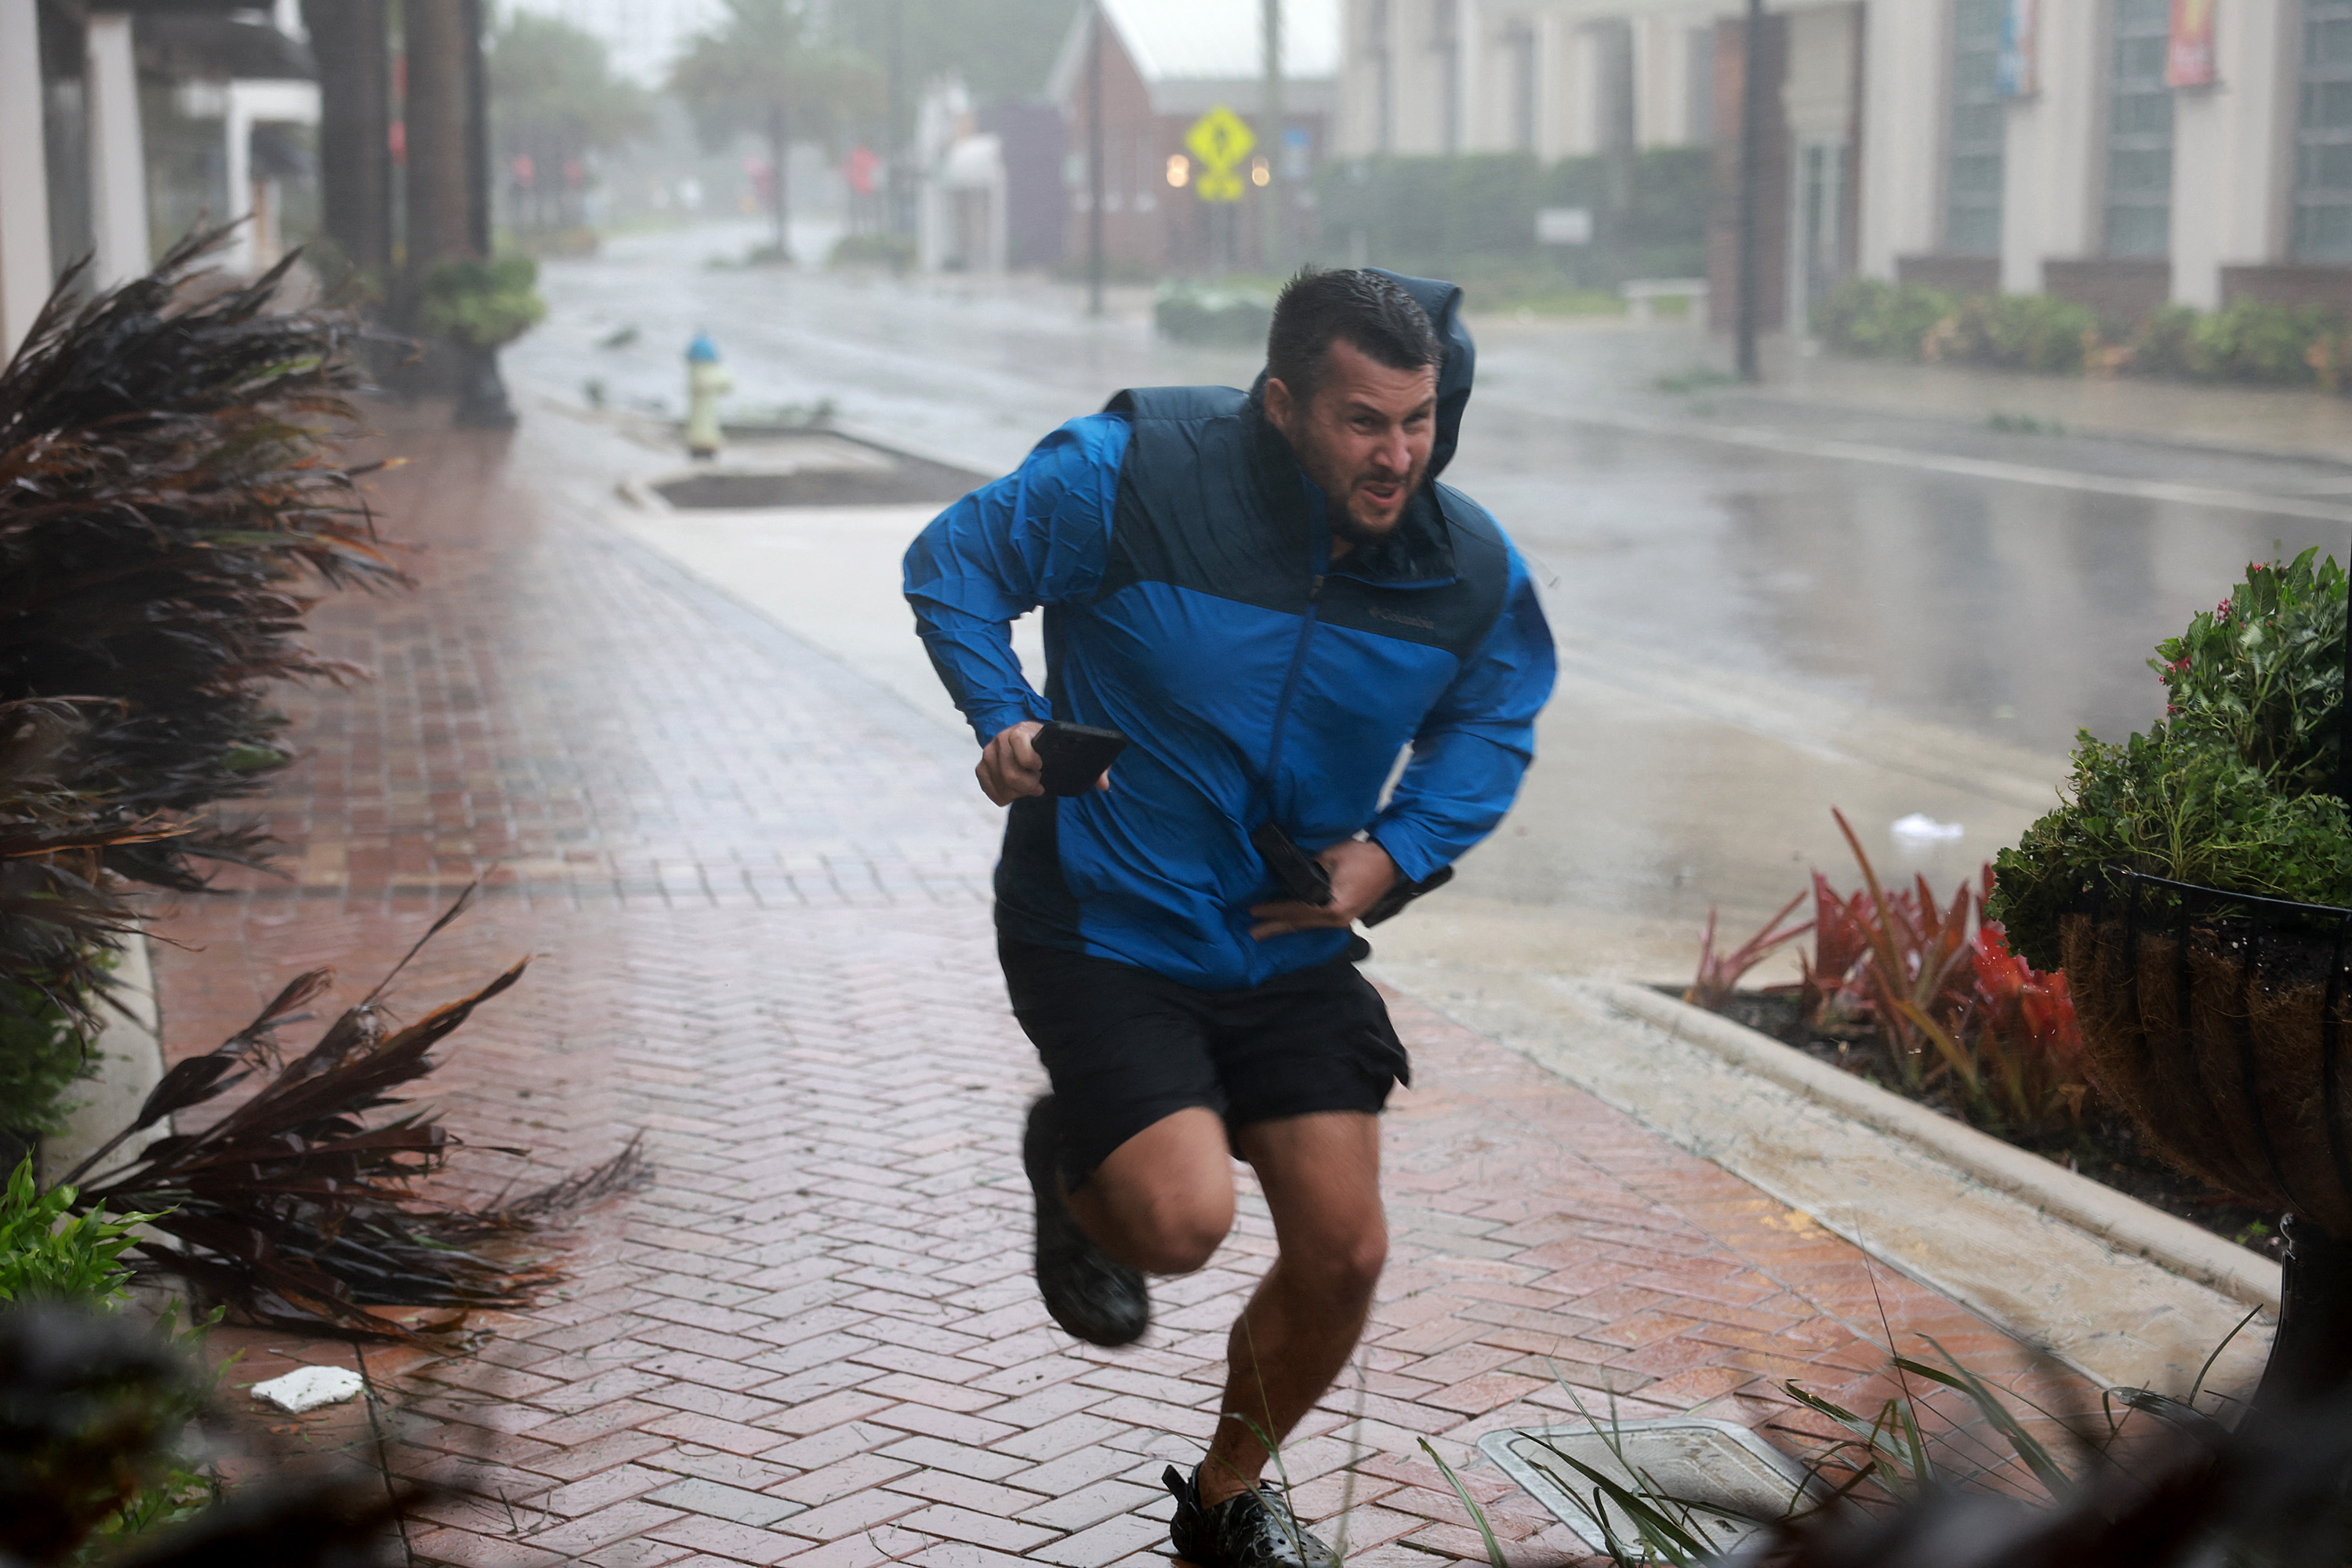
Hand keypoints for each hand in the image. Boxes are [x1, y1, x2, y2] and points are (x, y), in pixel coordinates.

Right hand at [976, 720, 1113, 805]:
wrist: (1023, 734)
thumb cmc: (1049, 746)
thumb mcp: (1068, 749)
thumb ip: (1091, 765)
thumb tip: (1104, 785)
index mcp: (1024, 730)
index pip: (1018, 740)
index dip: (1029, 759)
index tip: (1041, 768)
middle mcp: (1002, 738)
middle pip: (1010, 771)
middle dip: (1027, 786)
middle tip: (1039, 787)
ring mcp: (990, 752)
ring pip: (1000, 782)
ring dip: (1016, 792)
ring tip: (1029, 788)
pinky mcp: (983, 764)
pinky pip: (987, 786)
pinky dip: (1001, 795)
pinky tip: (1013, 794)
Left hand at [1249, 838, 1396, 939]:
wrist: (1391, 862)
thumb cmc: (1363, 856)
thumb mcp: (1330, 856)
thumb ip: (1307, 867)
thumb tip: (1285, 873)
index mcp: (1334, 907)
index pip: (1297, 911)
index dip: (1274, 911)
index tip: (1254, 910)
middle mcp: (1338, 920)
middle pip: (1300, 924)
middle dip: (1275, 927)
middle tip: (1252, 933)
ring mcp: (1342, 921)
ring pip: (1308, 926)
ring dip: (1286, 926)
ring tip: (1265, 931)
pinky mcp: (1344, 917)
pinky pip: (1317, 923)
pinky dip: (1300, 922)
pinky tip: (1289, 924)